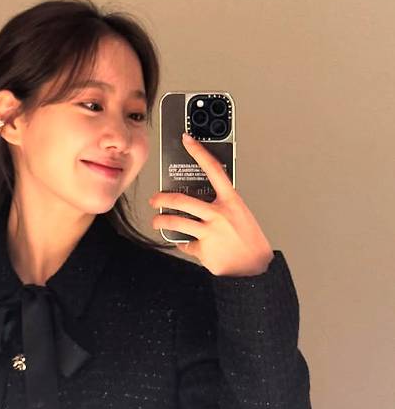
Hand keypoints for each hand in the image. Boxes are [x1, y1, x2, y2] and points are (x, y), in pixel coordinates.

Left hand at [149, 132, 273, 276]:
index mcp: (231, 201)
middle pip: (181, 200)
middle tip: (155, 199)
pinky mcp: (202, 249)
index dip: (199, 152)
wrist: (254, 269)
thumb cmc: (249, 240)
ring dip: (161, 221)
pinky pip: (185, 244)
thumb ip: (220, 206)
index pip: (214, 169)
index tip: (187, 140)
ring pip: (175, 222)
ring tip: (157, 221)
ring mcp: (209, 232)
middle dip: (162, 198)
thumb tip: (199, 201)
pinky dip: (184, 244)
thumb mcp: (239, 215)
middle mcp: (219, 214)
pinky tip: (188, 244)